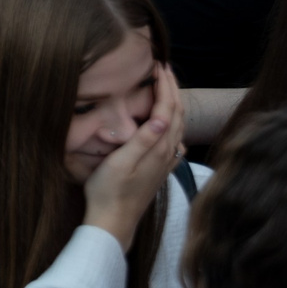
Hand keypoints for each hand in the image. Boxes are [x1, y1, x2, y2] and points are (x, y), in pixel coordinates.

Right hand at [81, 63, 184, 246]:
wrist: (113, 222)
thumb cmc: (109, 191)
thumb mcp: (121, 163)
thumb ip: (143, 140)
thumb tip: (161, 116)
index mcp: (158, 148)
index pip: (167, 109)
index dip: (164, 86)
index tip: (158, 65)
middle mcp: (167, 153)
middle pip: (177, 114)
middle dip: (172, 89)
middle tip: (163, 69)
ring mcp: (164, 162)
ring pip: (177, 126)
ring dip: (173, 103)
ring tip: (166, 87)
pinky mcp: (158, 169)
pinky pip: (172, 138)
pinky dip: (171, 121)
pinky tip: (167, 123)